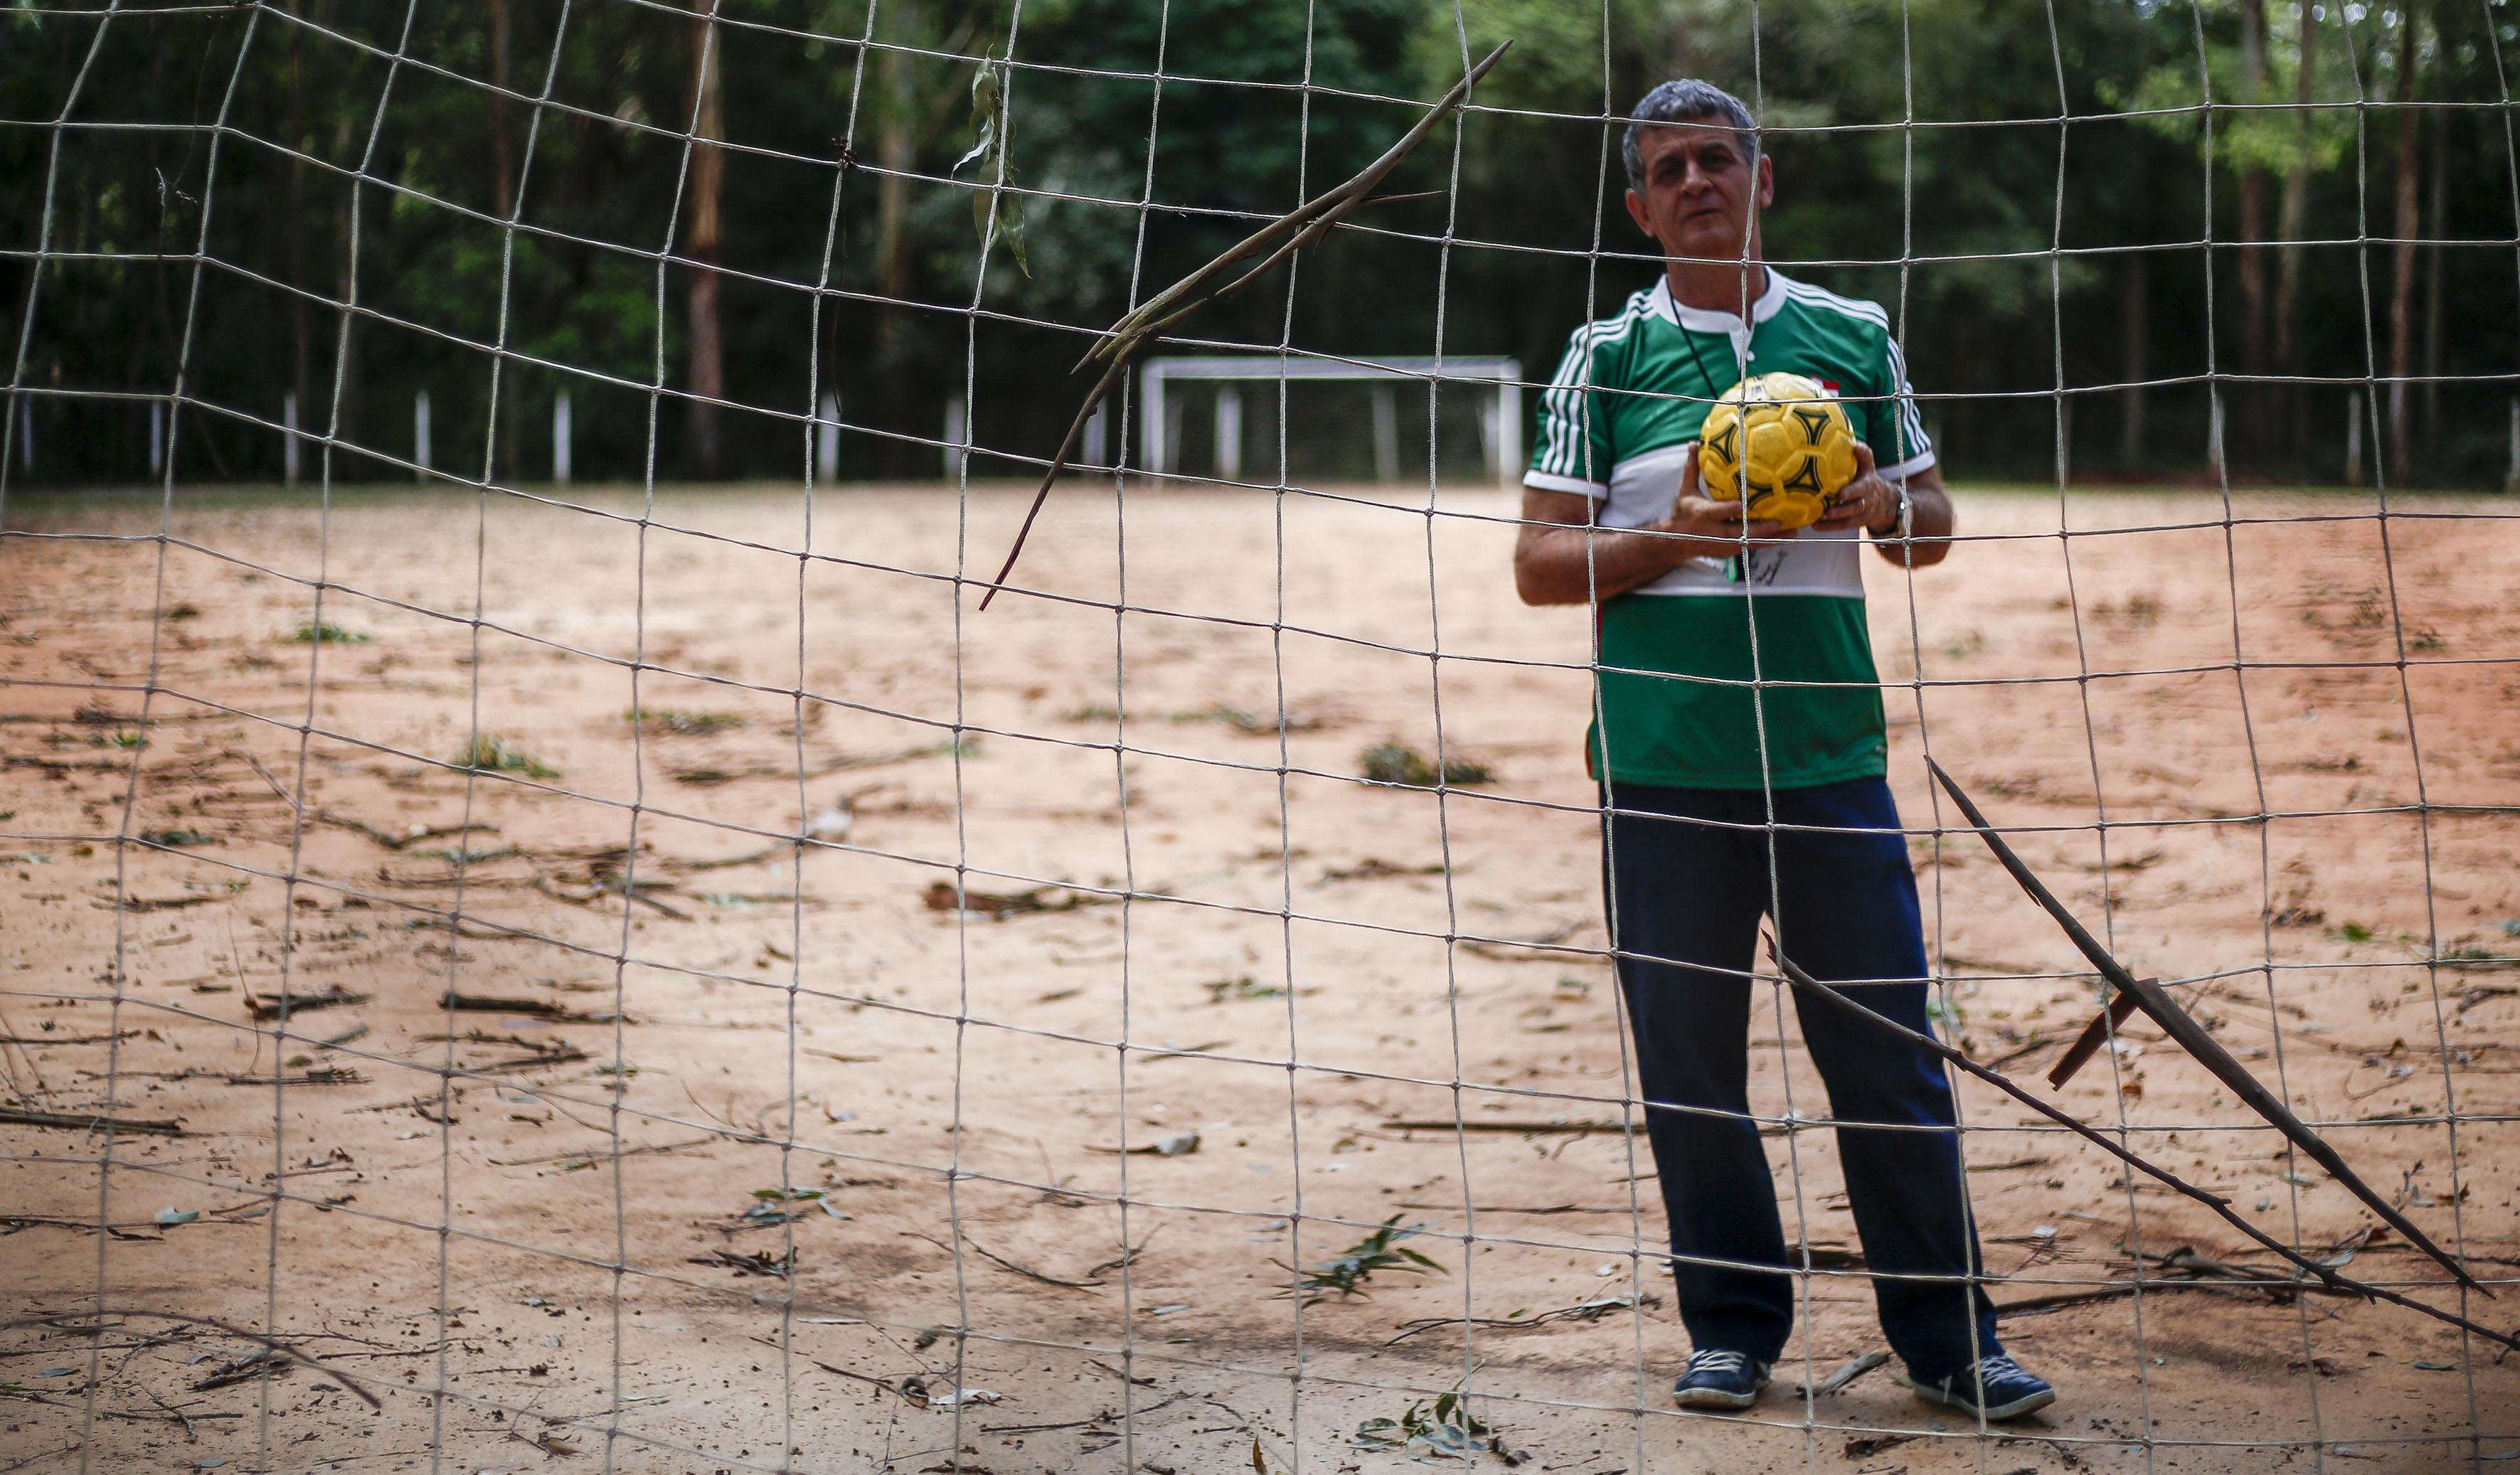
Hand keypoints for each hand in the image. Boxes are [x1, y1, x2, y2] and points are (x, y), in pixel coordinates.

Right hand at [1658, 442, 1791, 545]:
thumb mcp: (1685, 490)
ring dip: (1772, 539)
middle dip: (1759, 530)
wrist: (1675, 543)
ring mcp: (1723, 544)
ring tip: (1793, 532)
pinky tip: (1786, 535)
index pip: (1717, 512)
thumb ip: (1692, 468)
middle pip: (1739, 533)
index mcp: (1702, 514)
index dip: (1730, 510)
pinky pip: (1752, 546)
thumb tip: (1693, 443)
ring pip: (1750, 543)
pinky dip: (1769, 542)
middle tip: (1779, 522)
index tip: (1743, 505)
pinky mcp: (1729, 551)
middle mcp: (1714, 532)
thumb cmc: (1682, 512)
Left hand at [1812, 441, 1901, 534]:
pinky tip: (1815, 525)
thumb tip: (1853, 441)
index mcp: (1869, 482)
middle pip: (1857, 505)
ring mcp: (1862, 512)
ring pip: (1851, 518)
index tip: (1842, 493)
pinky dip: (1829, 527)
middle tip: (1831, 507)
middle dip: (1845, 506)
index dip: (1854, 489)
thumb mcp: (1869, 466)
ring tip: (1820, 518)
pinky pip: (1844, 526)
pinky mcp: (1856, 522)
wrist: (1886, 502)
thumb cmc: (1868, 479)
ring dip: (1835, 519)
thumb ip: (1863, 454)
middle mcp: (1867, 498)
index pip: (1864, 484)